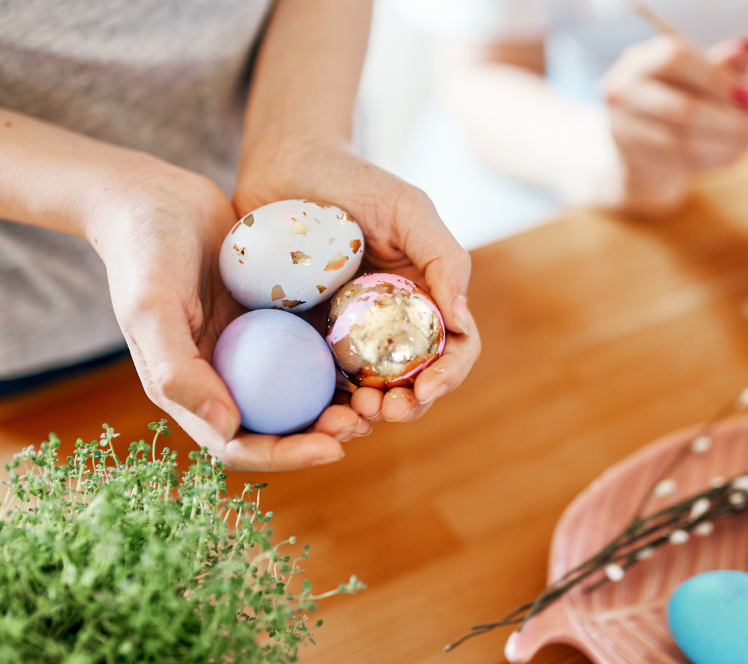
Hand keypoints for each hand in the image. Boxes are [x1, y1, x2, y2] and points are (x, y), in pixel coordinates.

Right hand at [85, 156, 364, 470]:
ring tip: (374, 397)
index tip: (333, 450)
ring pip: (297, 391)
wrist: (152, 194)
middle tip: (363, 422)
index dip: (285, 456)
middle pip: (276, 426)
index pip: (238, 443)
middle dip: (321, 436)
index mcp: (186, 389)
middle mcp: (220, 377)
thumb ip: (178, 371)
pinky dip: (335, 357)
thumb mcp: (152, 309)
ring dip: (336, 402)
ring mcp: (247, 348)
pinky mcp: (269, 318)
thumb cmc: (143, 252)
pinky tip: (369, 351)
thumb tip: (227, 428)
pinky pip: (306, 347)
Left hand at [234, 138, 479, 425]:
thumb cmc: (353, 180)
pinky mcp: (303, 338)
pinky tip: (314, 412)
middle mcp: (390, 323)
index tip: (426, 390)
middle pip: (411, 382)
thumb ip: (444, 259)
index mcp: (425, 298)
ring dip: (364, 414)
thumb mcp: (408, 209)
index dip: (447, 376)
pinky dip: (322, 404)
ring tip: (348, 416)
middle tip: (382, 410)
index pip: (452, 349)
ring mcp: (346, 334)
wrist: (285, 163)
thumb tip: (462, 322)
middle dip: (405, 406)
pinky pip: (317, 381)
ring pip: (365, 392)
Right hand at [601, 35, 747, 216]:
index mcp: (642, 59)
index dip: (717, 79)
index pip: (677, 60)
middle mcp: (623, 89)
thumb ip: (726, 65)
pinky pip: (680, 162)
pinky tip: (731, 153)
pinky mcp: (630, 158)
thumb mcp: (704, 77)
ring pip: (682, 141)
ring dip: (725, 144)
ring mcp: (622, 126)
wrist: (647, 143)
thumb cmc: (682, 100)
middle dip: (728, 121)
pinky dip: (713, 158)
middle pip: (681, 108)